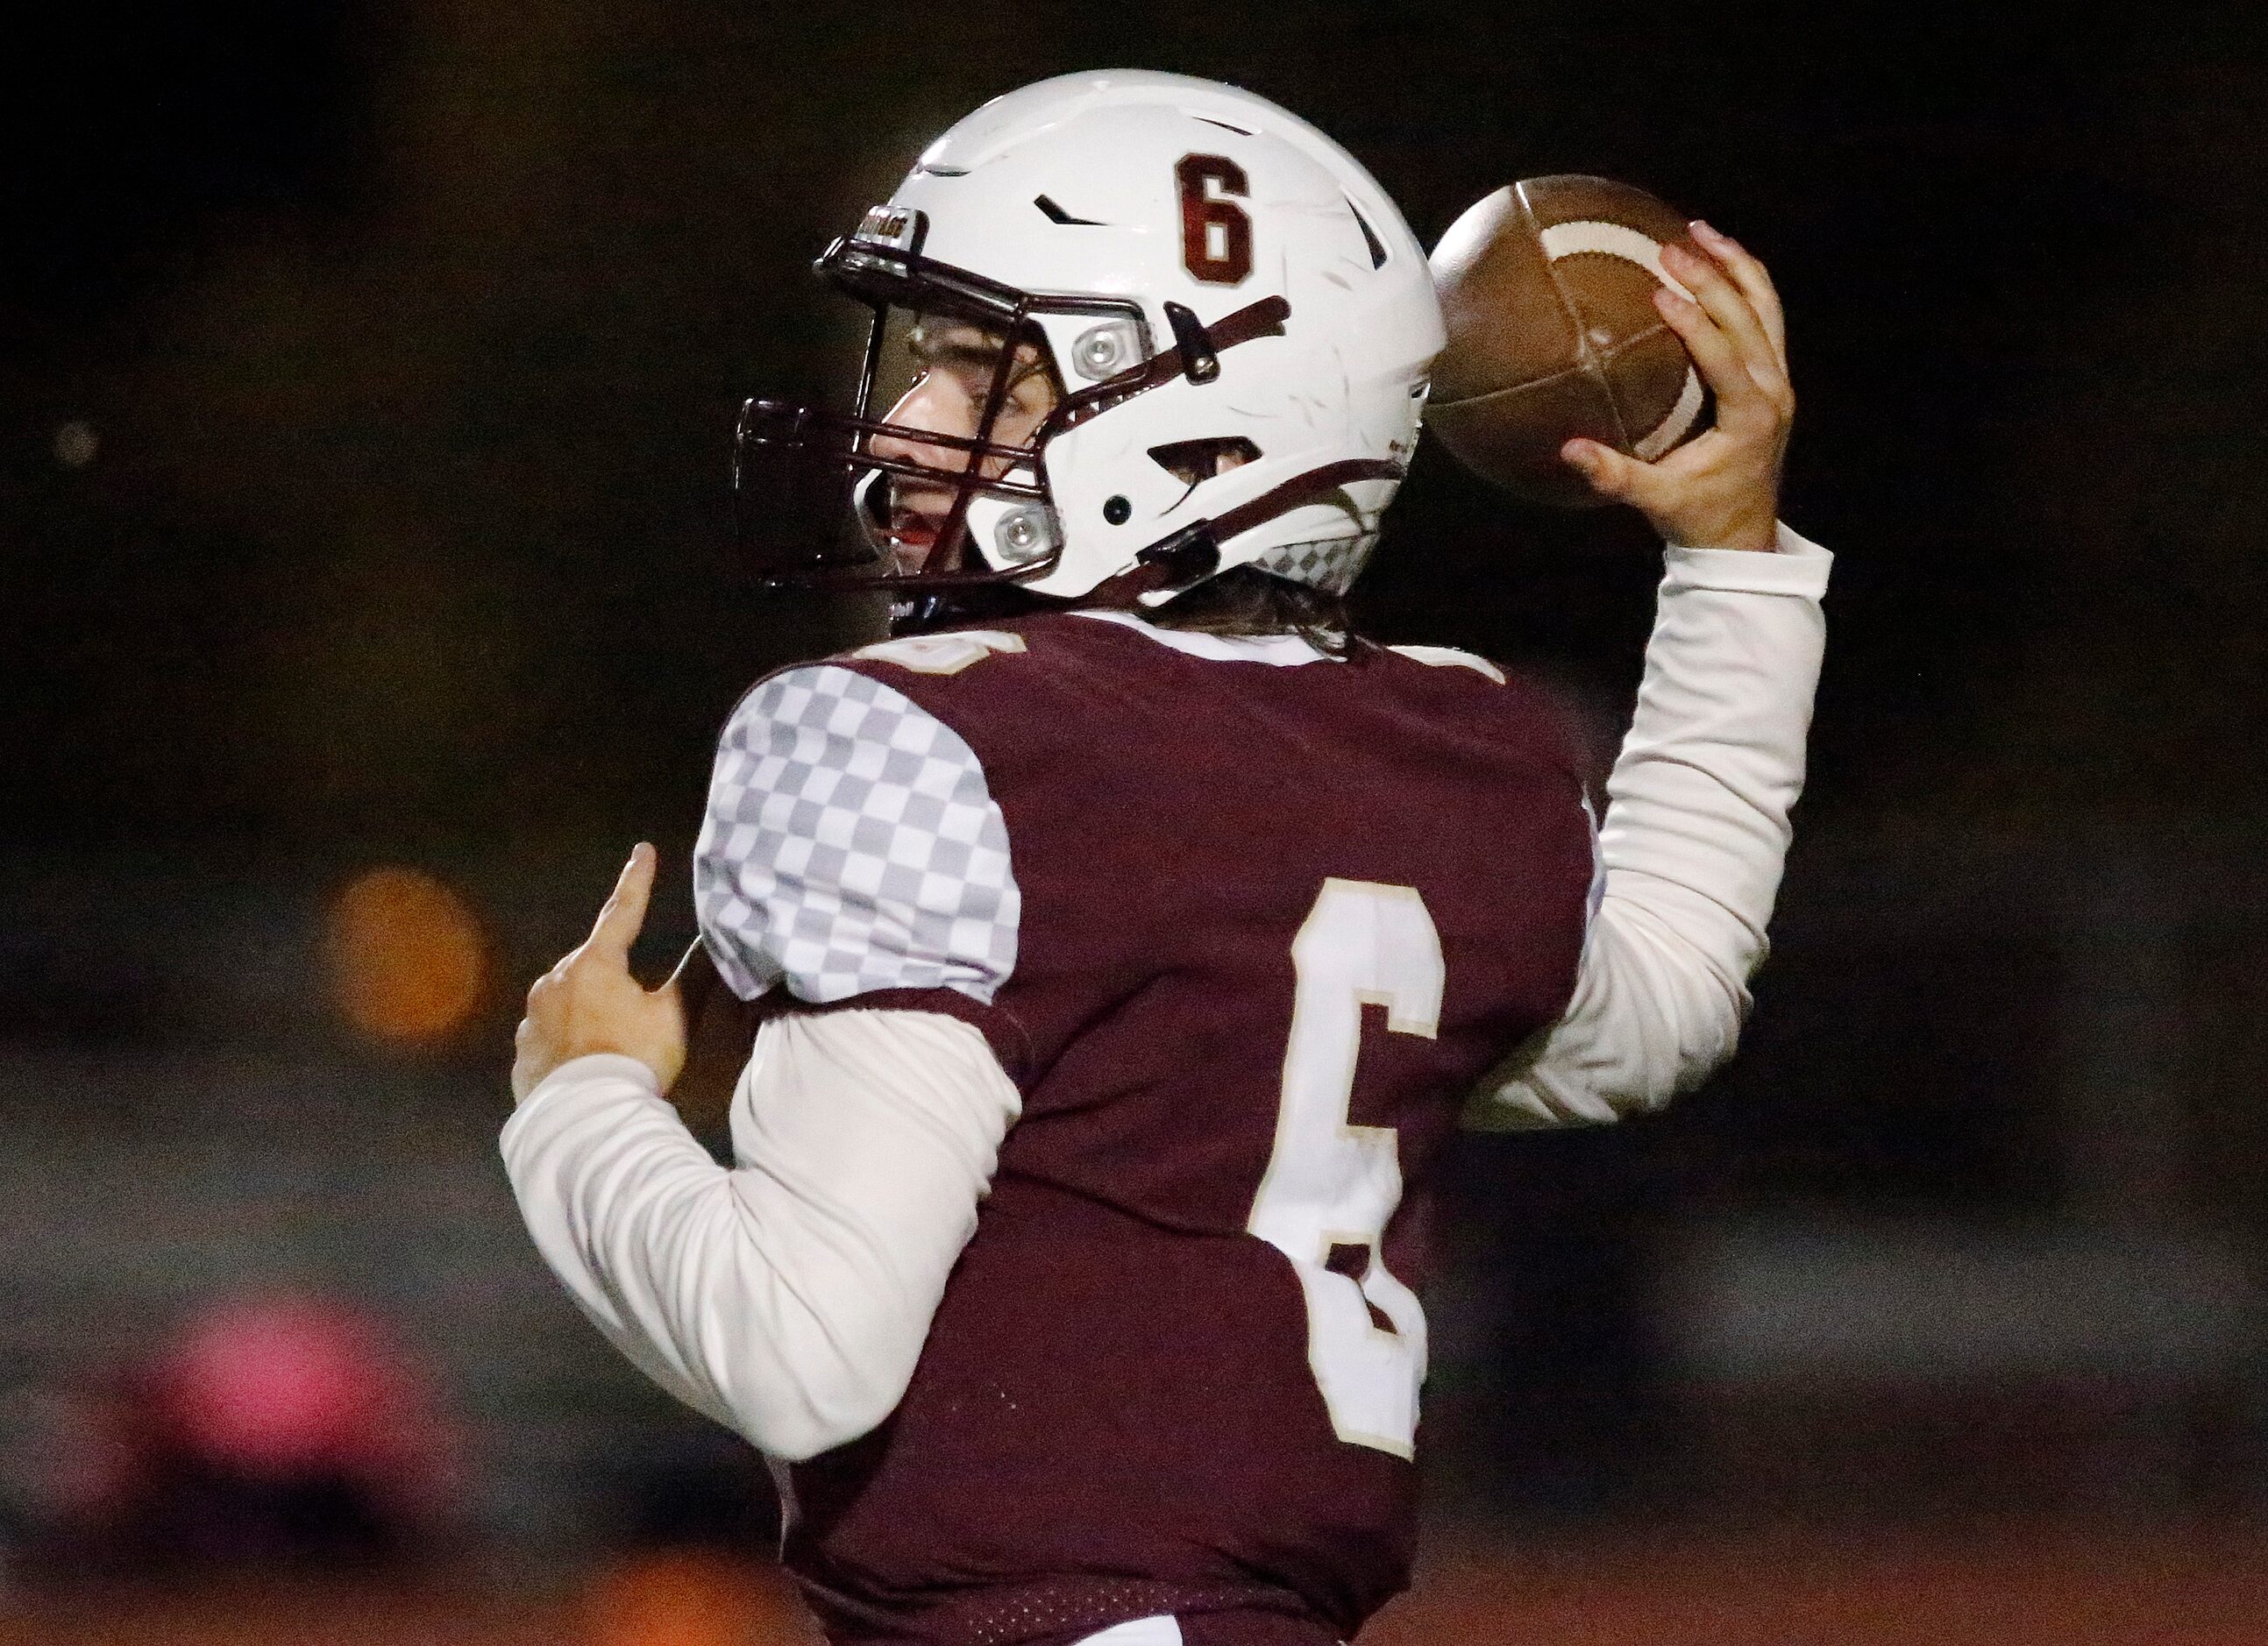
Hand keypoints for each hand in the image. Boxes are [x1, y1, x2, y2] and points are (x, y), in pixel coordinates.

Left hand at [511, 843, 689, 1102]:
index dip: (637, 880)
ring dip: (588, 1007)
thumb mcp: (672, 1017)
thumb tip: (712, 942)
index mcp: (594, 964)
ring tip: (611, 1043)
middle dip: (612, 973)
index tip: (644, 850)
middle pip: (592, 963)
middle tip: (636, 1006)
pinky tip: (584, 1061)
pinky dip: (568, 1038)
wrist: (582, 1119)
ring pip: (567, 997)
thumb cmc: (632, 1059)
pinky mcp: (522, 1049)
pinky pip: (549, 1032)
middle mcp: (554, 979)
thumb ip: (691, 978)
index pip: (623, 912)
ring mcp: (532, 1016)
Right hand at [1561, 221, 1792, 552]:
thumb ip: (1614, 474)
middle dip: (1710, 277)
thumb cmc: (1697, 517)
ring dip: (1735, 265)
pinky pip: (1767, 317)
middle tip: (1668, 248)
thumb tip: (1568, 450)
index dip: (1693, 320)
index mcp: (1750, 417)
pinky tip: (1718, 258)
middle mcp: (1774, 390)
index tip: (1659, 291)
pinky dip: (1746, 282)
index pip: (1723, 354)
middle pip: (1748, 317)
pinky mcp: (1774, 377)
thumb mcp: (1654, 499)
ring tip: (1700, 230)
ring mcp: (1780, 381)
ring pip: (1767, 305)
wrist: (1741, 535)